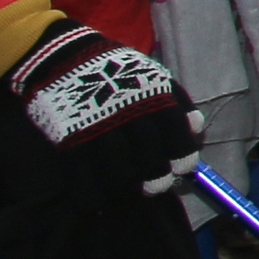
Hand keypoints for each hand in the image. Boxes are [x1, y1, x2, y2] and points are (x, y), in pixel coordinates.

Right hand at [4, 22, 193, 176]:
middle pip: (149, 155)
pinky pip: (81, 172)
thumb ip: (176, 100)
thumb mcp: (151, 74)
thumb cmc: (115, 68)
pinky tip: (95, 202)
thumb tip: (198, 127)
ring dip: (126, 187)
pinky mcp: (68, 137)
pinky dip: (89, 192)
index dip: (182, 156)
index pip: (175, 133)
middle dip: (156, 177)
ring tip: (128, 193)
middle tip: (156, 188)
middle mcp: (129, 113)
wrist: (60, 56)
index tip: (182, 170)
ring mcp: (97, 126)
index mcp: (153, 96)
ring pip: (118, 167)